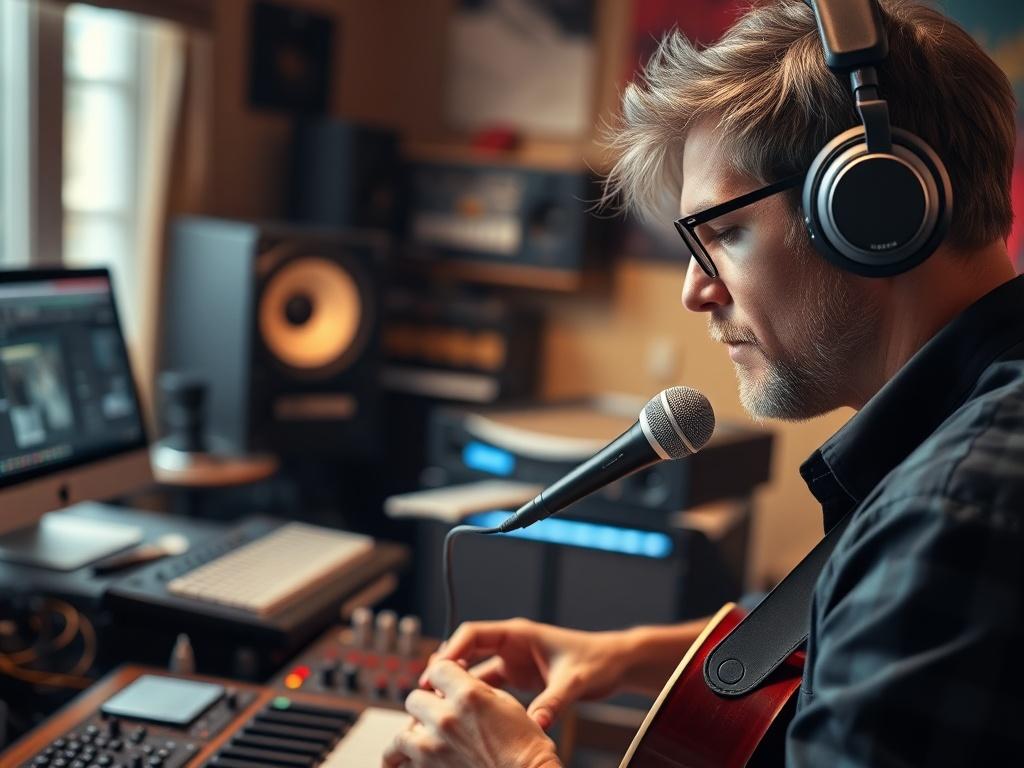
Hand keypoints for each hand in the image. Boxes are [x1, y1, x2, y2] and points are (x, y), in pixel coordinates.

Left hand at [383, 660, 560, 767]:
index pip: (436, 670)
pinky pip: (402, 764)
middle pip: (414, 699)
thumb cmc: (525, 744)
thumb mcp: (505, 703)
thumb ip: (474, 689)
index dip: (442, 675)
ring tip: (418, 741)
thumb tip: (452, 684)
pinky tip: (408, 762)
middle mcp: (446, 719)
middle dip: (426, 705)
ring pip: (401, 736)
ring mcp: (434, 749)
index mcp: (467, 695)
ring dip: (410, 736)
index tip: (445, 684)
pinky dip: (404, 763)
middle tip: (437, 716)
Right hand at [424, 618, 632, 729]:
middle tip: (427, 694)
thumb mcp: (576, 681)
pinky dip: (475, 699)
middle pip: (466, 651)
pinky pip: (488, 687)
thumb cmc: (598, 661)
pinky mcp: (518, 678)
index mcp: (520, 633)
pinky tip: (464, 716)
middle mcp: (511, 644)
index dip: (452, 650)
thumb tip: (536, 724)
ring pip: (474, 672)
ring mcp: (513, 661)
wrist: (615, 664)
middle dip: (445, 670)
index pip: (474, 634)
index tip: (436, 671)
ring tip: (439, 708)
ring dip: (458, 687)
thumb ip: (554, 701)